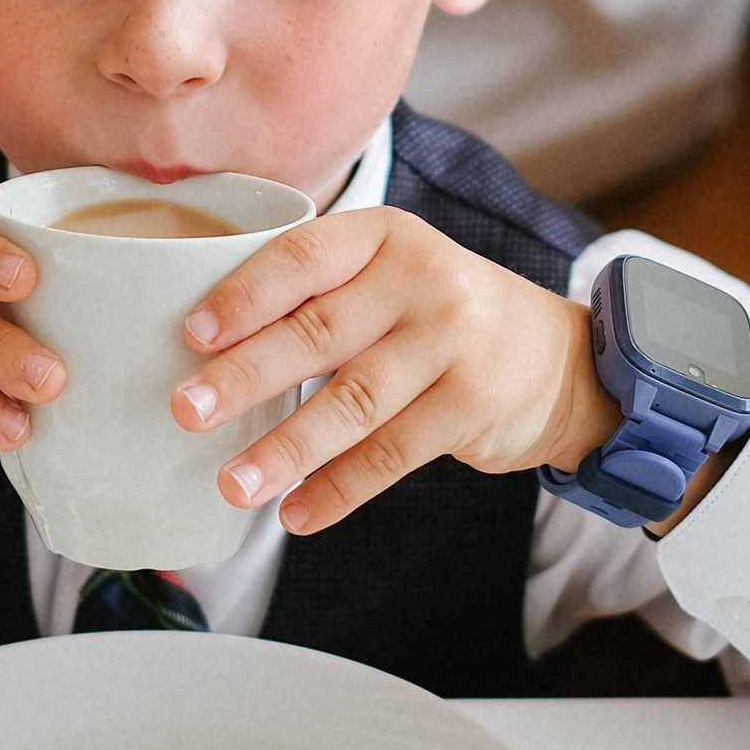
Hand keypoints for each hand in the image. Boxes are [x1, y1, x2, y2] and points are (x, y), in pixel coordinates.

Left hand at [169, 208, 616, 534]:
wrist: (562, 360)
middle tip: (188, 411)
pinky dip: (339, 489)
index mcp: (386, 236)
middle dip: (246, 376)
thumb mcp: (391, 277)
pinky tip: (296, 513)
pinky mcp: (473, 404)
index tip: (192, 335)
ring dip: (286, 449)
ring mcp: (454, 342)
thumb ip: (321, 296)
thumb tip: (209, 353)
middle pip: (320, 332)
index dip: (245, 295)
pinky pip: (391, 454)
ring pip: (353, 402)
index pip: (304, 256)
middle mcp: (423, 279)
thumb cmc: (441, 317)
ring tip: (233, 483)